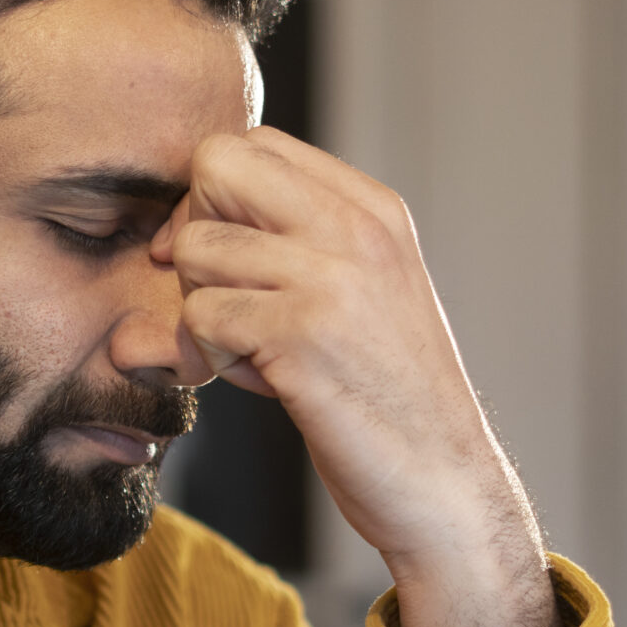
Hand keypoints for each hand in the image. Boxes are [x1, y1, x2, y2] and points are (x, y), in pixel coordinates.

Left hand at [162, 128, 555, 626]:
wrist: (445, 483)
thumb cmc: (388, 399)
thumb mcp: (362, 295)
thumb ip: (298, 247)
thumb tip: (180, 230)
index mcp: (374, 209)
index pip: (256, 144)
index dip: (215, 197)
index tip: (224, 259)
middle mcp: (358, 228)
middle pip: (217, 165)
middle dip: (192, 230)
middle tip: (215, 296)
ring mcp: (333, 278)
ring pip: (196, 248)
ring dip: (200, 308)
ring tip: (249, 352)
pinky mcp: (303, 335)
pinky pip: (199, 316)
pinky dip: (207, 355)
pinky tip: (255, 382)